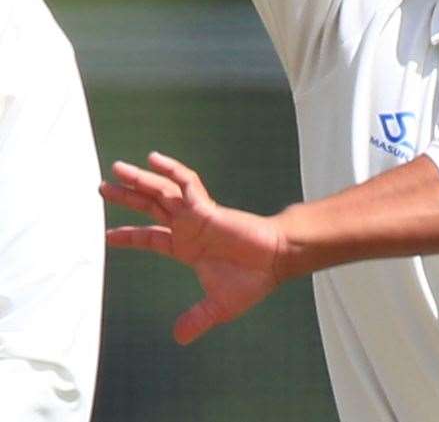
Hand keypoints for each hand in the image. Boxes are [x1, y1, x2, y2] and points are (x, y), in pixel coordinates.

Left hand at [100, 152, 287, 344]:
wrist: (277, 261)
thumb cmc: (253, 279)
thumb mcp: (218, 307)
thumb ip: (196, 319)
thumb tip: (178, 338)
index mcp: (187, 247)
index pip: (151, 237)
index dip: (129, 235)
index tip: (107, 234)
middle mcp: (188, 227)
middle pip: (150, 206)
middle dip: (127, 197)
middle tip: (102, 187)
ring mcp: (197, 215)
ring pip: (162, 192)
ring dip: (140, 180)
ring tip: (117, 169)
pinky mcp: (208, 209)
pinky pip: (187, 185)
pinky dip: (171, 172)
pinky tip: (155, 160)